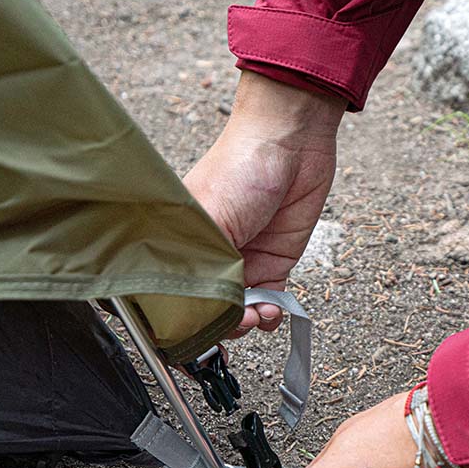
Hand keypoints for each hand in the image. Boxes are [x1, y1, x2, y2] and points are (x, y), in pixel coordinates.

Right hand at [185, 72, 345, 336]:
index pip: (176, 292)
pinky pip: (269, 301)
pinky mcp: (274, 262)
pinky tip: (274, 312)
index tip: (202, 326)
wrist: (292, 140)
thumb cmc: (240, 166)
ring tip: (261, 312)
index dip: (188, 314)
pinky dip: (272, 315)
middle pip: (209, 307)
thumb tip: (198, 308)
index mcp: (182, 243)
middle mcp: (210, 256)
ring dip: (251, 321)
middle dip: (224, 322)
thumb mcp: (211, 216)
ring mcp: (243, 261)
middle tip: (240, 319)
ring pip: (240, 310)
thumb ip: (201, 264)